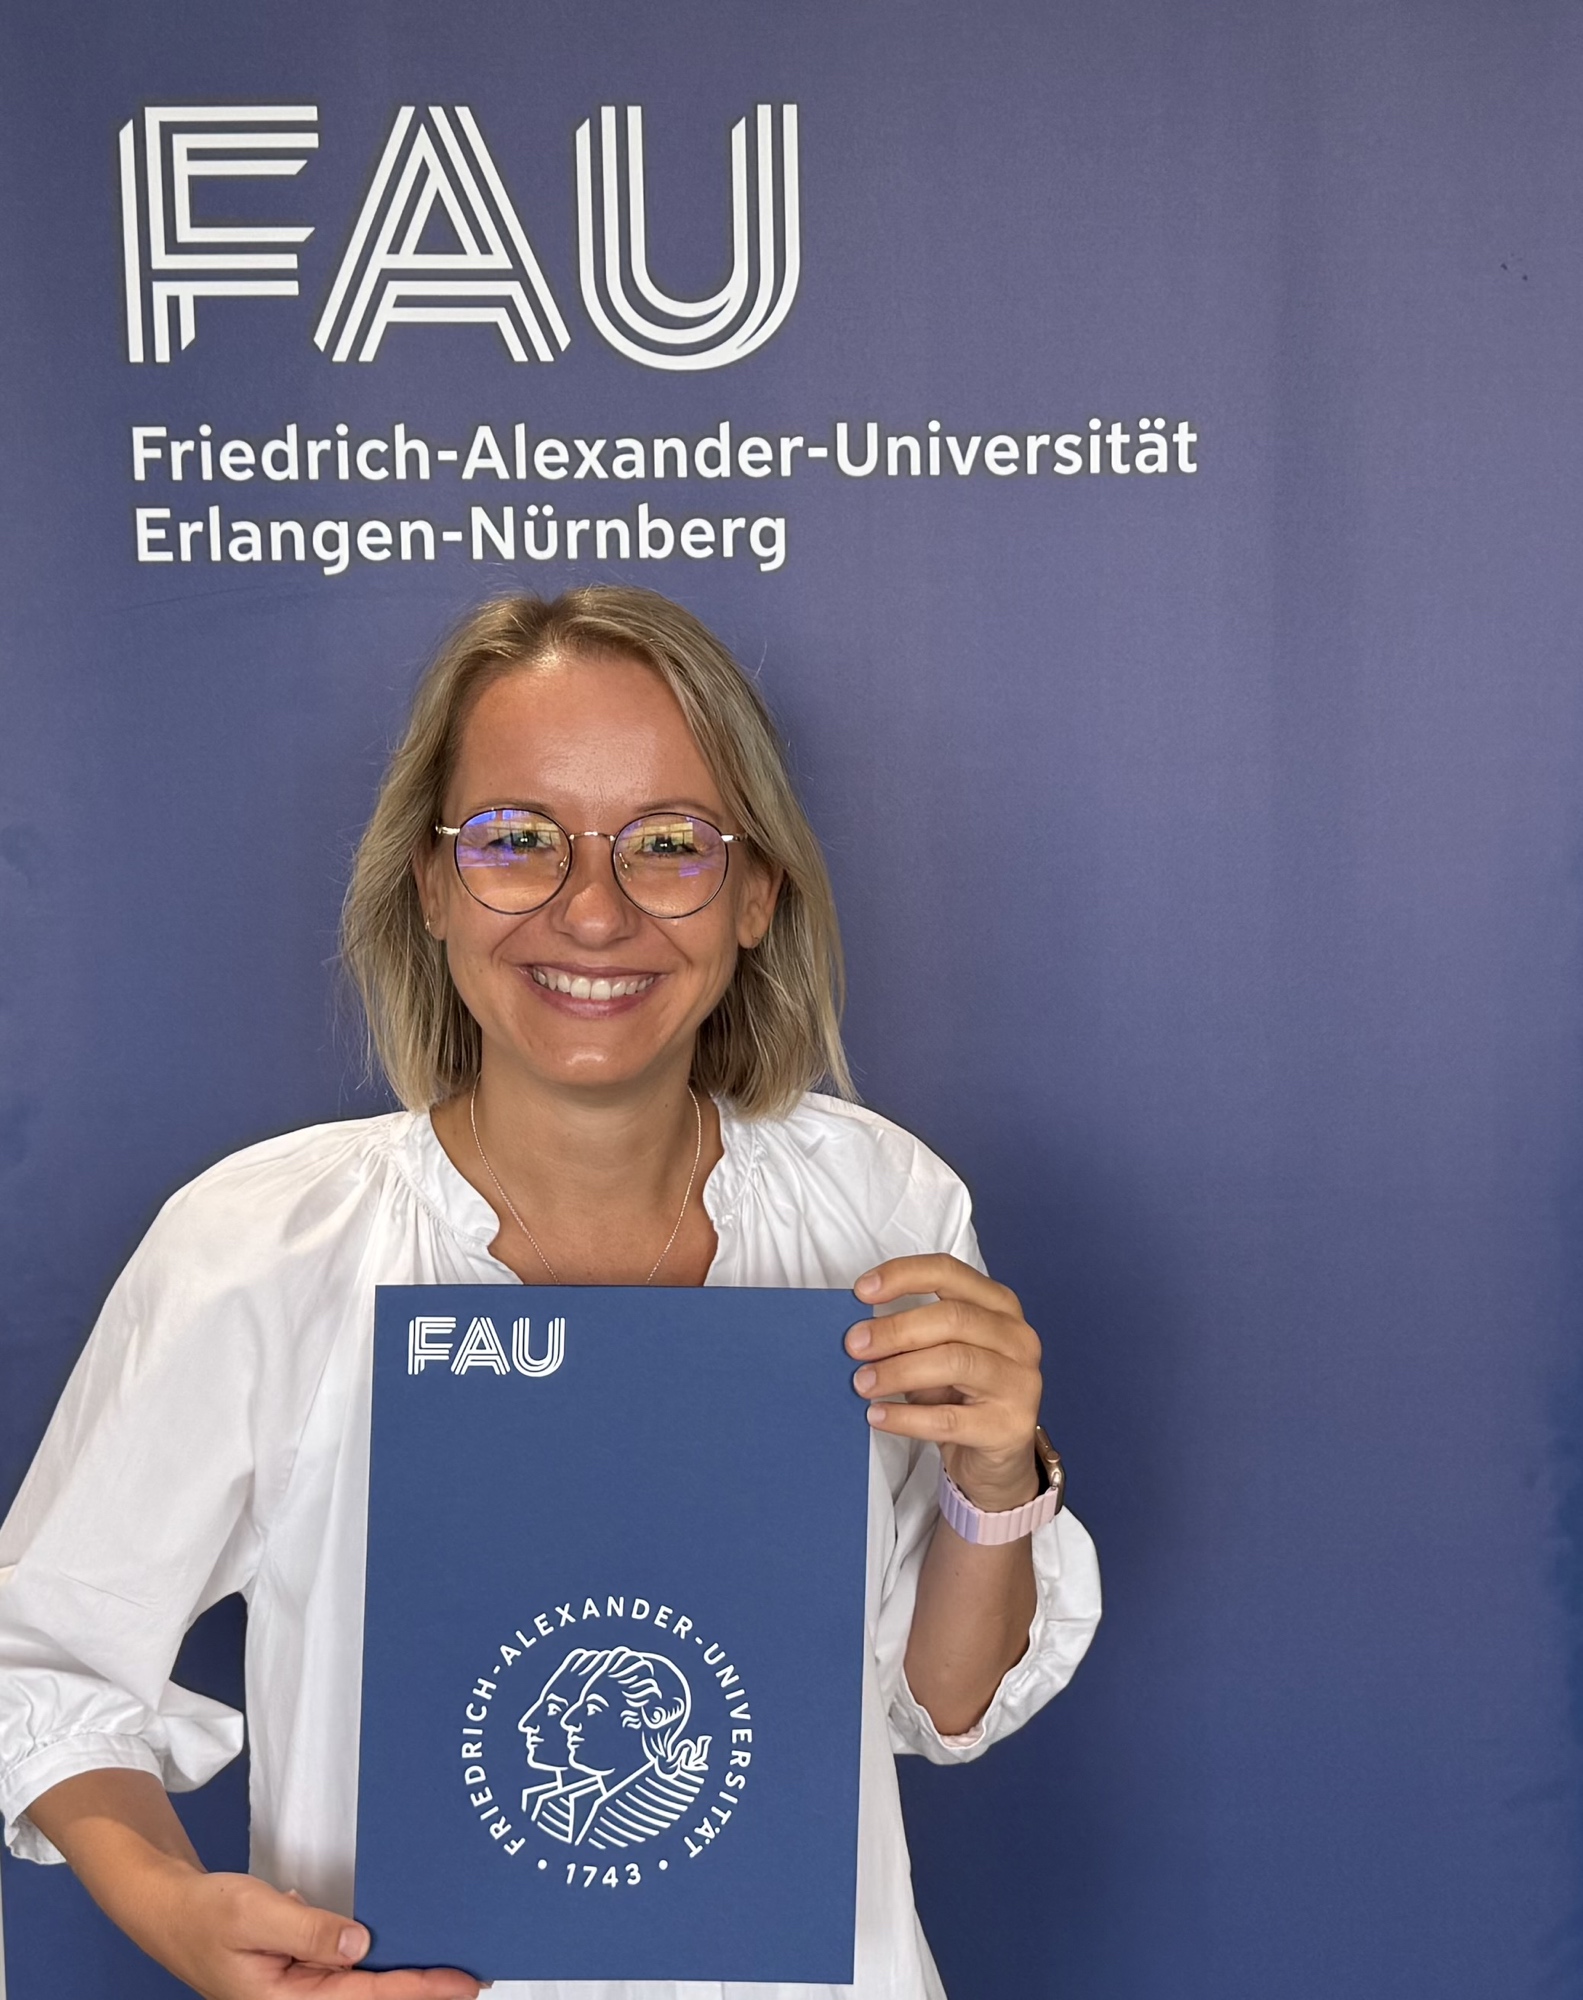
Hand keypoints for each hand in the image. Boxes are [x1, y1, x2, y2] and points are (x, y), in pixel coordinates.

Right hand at [28, 1768, 482, 1999]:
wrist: (170, 1909)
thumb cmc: (205, 1914)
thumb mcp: (255, 1913)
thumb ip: (309, 1930)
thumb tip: (362, 1944)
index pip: (366, 1998)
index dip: (418, 1989)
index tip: (463, 1982)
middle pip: (369, 1997)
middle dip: (419, 1988)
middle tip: (474, 1975)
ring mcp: (298, 1989)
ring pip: (360, 1985)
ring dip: (400, 1975)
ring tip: (450, 1965)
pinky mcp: (298, 1972)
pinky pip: (344, 1968)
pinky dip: (375, 1960)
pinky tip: (400, 1948)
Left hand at [847, 1254, 1043, 1510]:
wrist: (996, 1457)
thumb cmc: (961, 1395)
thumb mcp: (939, 1354)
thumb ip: (911, 1335)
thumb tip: (859, 1331)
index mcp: (999, 1306)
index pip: (950, 1272)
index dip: (904, 1275)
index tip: (862, 1291)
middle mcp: (1017, 1337)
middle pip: (953, 1318)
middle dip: (895, 1329)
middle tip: (854, 1345)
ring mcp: (1020, 1382)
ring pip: (954, 1363)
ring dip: (898, 1370)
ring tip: (861, 1383)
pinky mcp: (1009, 1427)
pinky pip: (948, 1419)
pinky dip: (906, 1416)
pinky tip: (878, 1416)